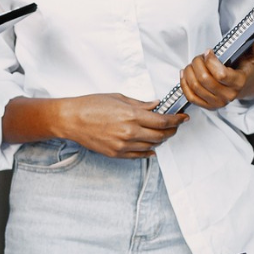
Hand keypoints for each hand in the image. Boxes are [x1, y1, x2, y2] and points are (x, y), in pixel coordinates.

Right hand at [61, 94, 186, 157]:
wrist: (71, 119)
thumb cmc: (91, 105)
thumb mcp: (118, 98)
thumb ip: (140, 104)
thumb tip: (156, 106)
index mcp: (132, 116)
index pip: (163, 121)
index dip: (177, 120)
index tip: (183, 118)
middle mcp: (130, 132)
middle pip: (161, 135)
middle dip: (171, 130)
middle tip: (175, 125)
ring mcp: (123, 145)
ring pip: (151, 146)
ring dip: (160, 140)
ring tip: (162, 133)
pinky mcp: (116, 153)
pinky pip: (139, 155)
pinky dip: (148, 151)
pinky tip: (151, 147)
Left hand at [179, 36, 253, 110]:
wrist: (245, 84)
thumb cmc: (245, 68)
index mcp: (239, 82)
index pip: (220, 74)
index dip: (210, 61)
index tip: (208, 51)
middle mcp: (229, 95)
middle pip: (204, 79)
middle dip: (197, 64)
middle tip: (199, 57)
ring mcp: (218, 103)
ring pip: (195, 87)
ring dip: (190, 72)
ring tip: (193, 63)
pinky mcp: (208, 106)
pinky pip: (191, 97)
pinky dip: (184, 84)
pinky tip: (186, 73)